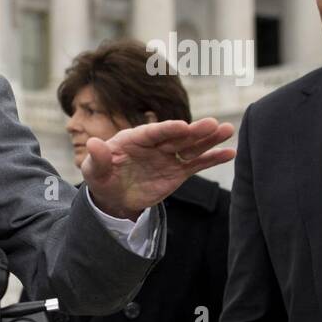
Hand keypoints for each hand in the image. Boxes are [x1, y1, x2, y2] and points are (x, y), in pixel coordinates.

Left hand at [81, 118, 235, 219]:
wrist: (114, 197)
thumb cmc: (102, 177)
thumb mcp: (94, 170)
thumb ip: (97, 158)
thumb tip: (91, 143)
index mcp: (134, 139)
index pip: (152, 132)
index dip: (167, 129)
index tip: (182, 126)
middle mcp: (155, 144)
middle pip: (176, 136)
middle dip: (194, 131)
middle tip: (213, 124)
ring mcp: (168, 157)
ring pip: (191, 146)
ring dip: (209, 139)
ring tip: (228, 130)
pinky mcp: (178, 171)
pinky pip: (197, 163)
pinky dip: (212, 158)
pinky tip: (230, 152)